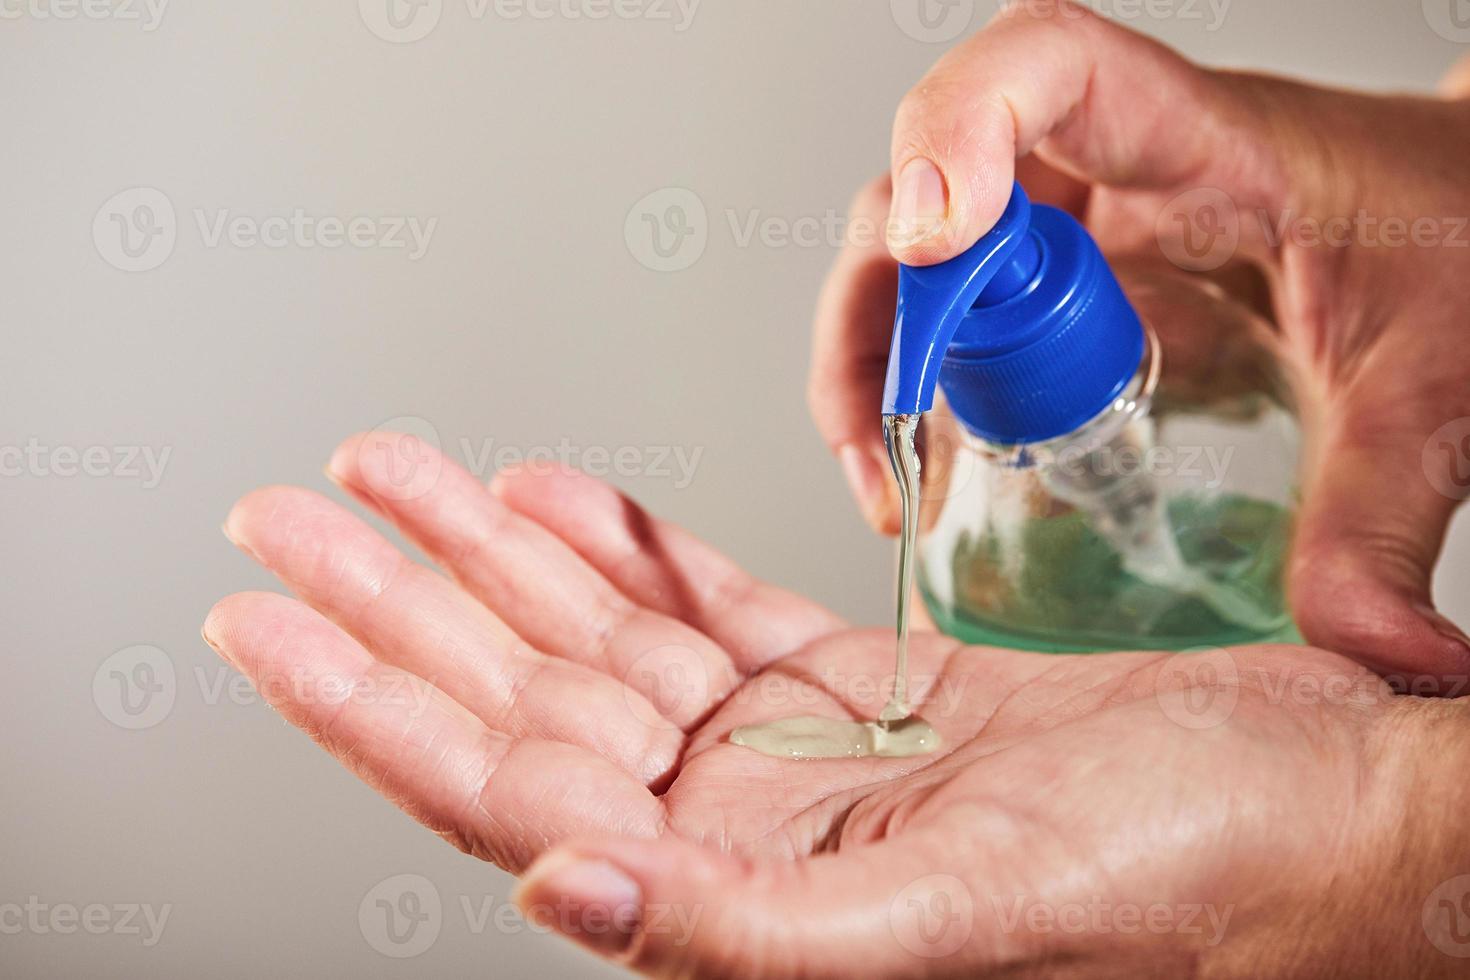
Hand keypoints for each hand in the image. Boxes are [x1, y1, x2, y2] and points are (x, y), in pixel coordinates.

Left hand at [207, 431, 1467, 977]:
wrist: (1319, 799)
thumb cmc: (1195, 874)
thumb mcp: (969, 913)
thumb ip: (747, 929)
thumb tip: (562, 891)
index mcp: (743, 898)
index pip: (507, 792)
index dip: (375, 704)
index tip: (275, 620)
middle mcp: (743, 828)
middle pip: (528, 698)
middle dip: (404, 598)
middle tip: (296, 511)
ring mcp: (795, 755)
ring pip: (605, 639)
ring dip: (500, 550)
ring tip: (401, 471)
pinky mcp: (859, 691)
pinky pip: (710, 607)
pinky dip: (633, 546)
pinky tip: (559, 496)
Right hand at [809, 0, 1469, 681]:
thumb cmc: (1461, 252)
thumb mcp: (1429, 398)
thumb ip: (1386, 526)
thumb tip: (1372, 655)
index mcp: (1205, 146)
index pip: (1049, 69)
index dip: (957, 126)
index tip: (932, 238)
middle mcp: (1116, 172)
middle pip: (928, 181)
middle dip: (879, 306)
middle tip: (892, 437)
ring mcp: (1083, 226)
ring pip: (918, 252)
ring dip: (876, 358)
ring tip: (891, 475)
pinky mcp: (1074, 283)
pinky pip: (959, 312)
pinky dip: (920, 388)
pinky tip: (936, 470)